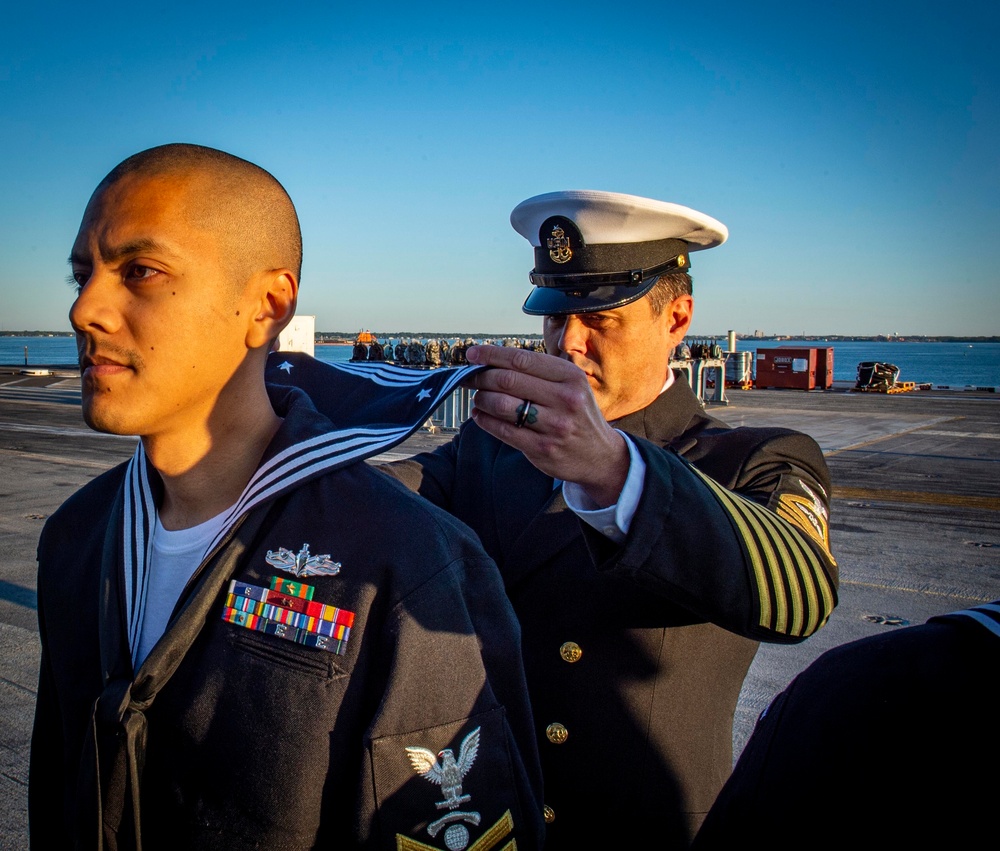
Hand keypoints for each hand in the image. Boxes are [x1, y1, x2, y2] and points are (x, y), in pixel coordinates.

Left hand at [463, 345, 628, 506]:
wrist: (600, 456)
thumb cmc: (577, 413)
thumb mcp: (571, 385)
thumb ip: (538, 372)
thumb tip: (492, 360)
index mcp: (570, 377)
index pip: (521, 359)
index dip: (491, 355)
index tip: (472, 354)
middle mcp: (565, 399)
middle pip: (508, 380)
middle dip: (481, 377)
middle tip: (469, 377)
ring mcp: (554, 426)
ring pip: (502, 405)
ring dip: (482, 399)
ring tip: (478, 397)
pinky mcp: (542, 449)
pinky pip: (503, 431)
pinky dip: (485, 420)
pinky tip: (480, 415)